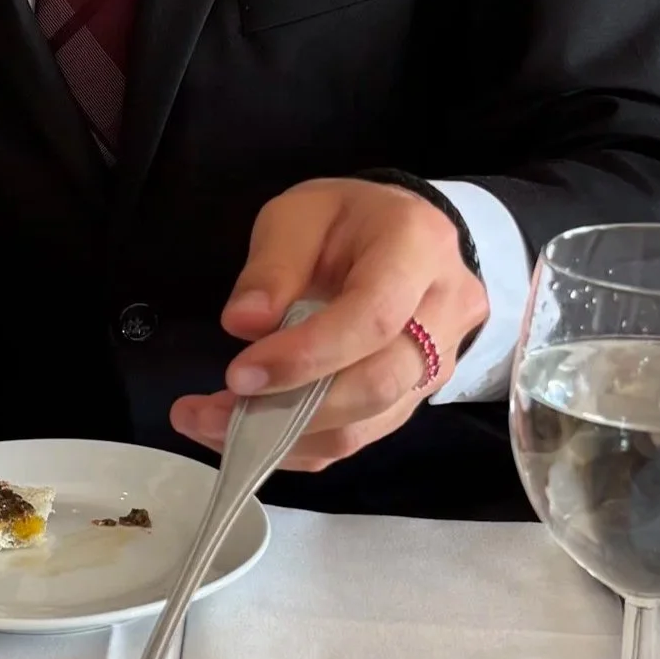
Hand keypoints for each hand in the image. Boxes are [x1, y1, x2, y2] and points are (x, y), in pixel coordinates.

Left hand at [169, 178, 488, 470]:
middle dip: (293, 410)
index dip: (306, 356)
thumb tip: (244, 324)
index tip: (238, 375)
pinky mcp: (419, 396)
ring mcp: (442, 359)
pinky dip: (301, 444)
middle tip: (213, 412)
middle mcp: (445, 308)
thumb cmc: (346, 219)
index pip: (372, 317)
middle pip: (379, 384)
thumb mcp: (298, 214)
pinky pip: (362, 437)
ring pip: (369, 423)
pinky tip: (250, 432)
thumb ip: (272, 265)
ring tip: (215, 424)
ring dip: (287, 437)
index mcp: (419, 246)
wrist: (399, 234)